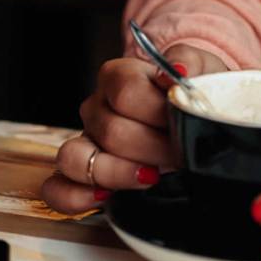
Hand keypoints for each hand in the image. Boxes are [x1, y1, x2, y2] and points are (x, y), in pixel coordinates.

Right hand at [41, 45, 224, 212]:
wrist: (191, 124)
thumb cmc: (191, 99)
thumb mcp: (201, 71)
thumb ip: (190, 63)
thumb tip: (176, 73)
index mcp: (118, 77)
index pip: (126, 92)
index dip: (158, 112)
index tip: (182, 122)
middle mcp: (96, 108)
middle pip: (110, 131)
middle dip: (154, 149)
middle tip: (181, 154)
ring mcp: (85, 143)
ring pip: (75, 158)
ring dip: (118, 173)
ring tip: (150, 177)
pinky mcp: (81, 176)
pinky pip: (59, 189)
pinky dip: (77, 197)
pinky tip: (106, 198)